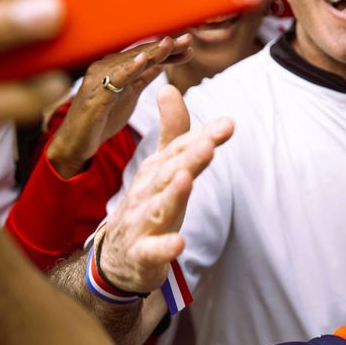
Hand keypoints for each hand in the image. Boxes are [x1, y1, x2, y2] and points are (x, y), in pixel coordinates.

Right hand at [46, 35, 192, 177]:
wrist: (76, 144)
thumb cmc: (101, 118)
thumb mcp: (129, 94)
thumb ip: (143, 77)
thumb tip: (161, 62)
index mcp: (116, 68)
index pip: (146, 54)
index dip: (168, 50)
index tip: (190, 44)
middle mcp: (106, 68)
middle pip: (140, 53)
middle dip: (165, 46)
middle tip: (188, 39)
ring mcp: (99, 81)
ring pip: (129, 63)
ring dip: (151, 52)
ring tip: (170, 43)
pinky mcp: (95, 96)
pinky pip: (114, 80)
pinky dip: (129, 69)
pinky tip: (143, 61)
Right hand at [96, 85, 232, 293]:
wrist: (117, 257)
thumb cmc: (147, 204)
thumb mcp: (161, 168)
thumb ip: (173, 132)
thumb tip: (169, 87)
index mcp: (156, 172)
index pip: (179, 150)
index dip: (202, 137)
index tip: (228, 124)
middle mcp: (147, 193)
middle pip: (169, 174)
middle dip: (188, 159)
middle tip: (208, 145)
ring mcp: (142, 223)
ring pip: (158, 207)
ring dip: (173, 194)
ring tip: (187, 180)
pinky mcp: (141, 253)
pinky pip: (152, 251)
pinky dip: (164, 247)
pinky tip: (179, 243)